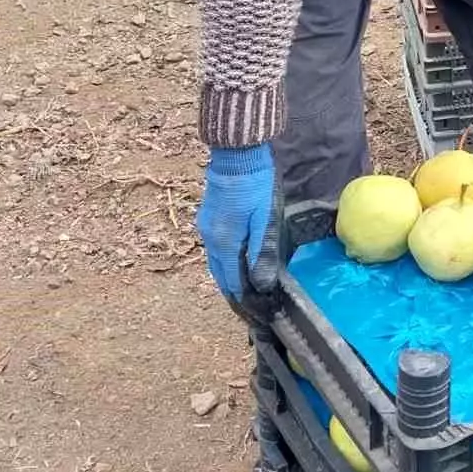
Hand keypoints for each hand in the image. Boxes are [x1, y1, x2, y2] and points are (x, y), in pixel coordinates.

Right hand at [197, 143, 279, 321]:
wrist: (237, 154)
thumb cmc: (256, 185)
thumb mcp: (265, 219)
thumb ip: (263, 252)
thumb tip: (261, 286)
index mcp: (224, 243)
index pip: (233, 283)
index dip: (245, 302)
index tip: (257, 316)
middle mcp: (210, 240)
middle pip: (221, 277)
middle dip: (236, 296)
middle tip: (251, 312)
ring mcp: (206, 229)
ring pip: (217, 264)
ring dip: (229, 280)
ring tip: (245, 295)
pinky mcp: (209, 219)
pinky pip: (216, 251)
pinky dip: (226, 265)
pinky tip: (237, 266)